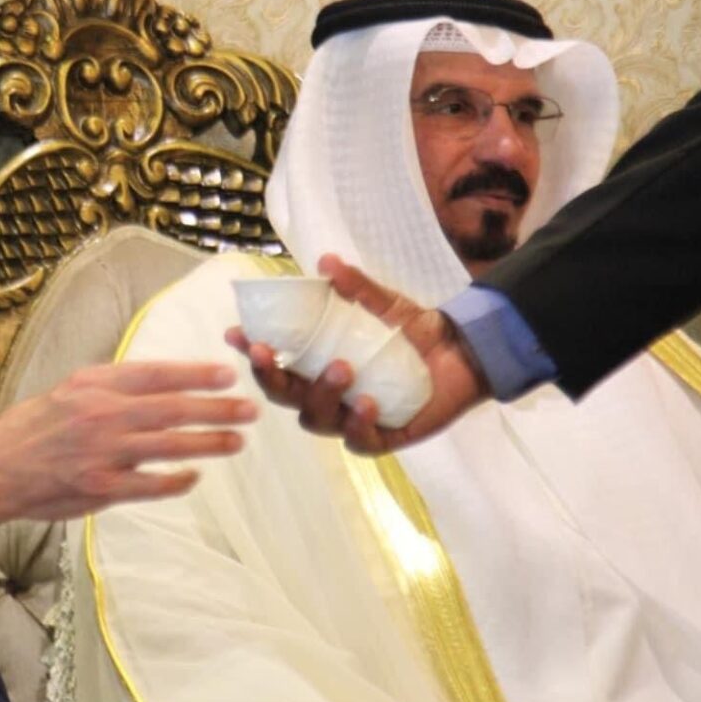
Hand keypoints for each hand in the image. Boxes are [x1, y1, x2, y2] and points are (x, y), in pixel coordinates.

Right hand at [0, 361, 253, 539]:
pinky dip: (178, 480)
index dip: (196, 373)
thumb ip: (110, 387)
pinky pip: (152, 484)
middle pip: (174, 409)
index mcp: (94, 385)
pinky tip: (195, 476)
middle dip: (217, 408)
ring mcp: (104, 453)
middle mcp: (102, 414)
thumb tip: (158, 382)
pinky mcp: (102, 488)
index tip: (227, 374)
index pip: (157, 374)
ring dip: (209, 443)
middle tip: (250, 409)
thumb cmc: (33, 429)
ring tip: (237, 441)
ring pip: (170, 445)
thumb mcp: (69, 391)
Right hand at [231, 255, 487, 453]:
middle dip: (269, 376)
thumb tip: (326, 262)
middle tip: (266, 352)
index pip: (274, 361)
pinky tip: (367, 403)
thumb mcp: (385, 304)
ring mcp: (350, 419)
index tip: (236, 332)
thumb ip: (357, 287)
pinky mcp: (382, 437)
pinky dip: (358, 423)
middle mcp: (325, 395)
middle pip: (283, 396)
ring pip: (316, 419)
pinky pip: (359, 440)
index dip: (251, 350)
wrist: (464, 354)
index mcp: (316, 365)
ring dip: (321, 394)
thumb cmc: (415, 332)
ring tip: (341, 367)